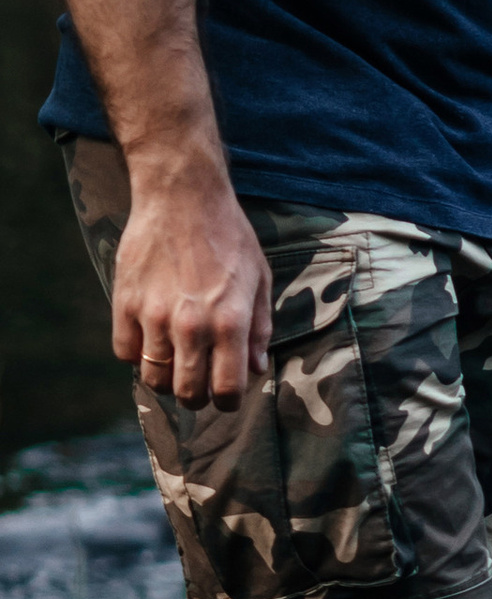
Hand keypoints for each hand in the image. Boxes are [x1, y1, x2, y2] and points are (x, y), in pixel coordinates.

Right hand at [112, 160, 271, 404]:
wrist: (183, 196)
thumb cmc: (229, 235)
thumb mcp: (259, 277)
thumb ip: (259, 327)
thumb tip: (256, 368)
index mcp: (230, 321)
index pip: (226, 390)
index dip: (227, 401)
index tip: (226, 396)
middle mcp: (191, 325)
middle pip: (186, 393)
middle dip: (196, 397)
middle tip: (199, 384)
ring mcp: (154, 316)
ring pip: (153, 378)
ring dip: (165, 378)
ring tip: (175, 362)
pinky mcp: (125, 304)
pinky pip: (125, 353)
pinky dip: (137, 354)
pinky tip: (151, 338)